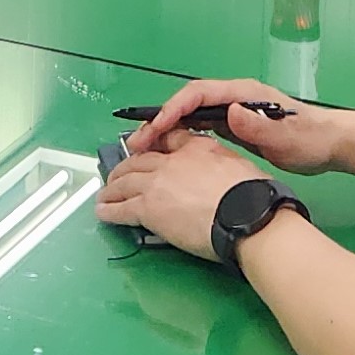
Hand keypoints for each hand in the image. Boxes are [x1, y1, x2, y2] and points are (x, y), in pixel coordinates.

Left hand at [96, 132, 268, 261]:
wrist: (246, 214)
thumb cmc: (251, 197)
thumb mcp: (237, 166)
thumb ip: (220, 164)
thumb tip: (218, 175)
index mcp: (197, 148)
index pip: (168, 139)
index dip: (153, 143)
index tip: (145, 149)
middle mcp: (173, 161)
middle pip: (139, 159)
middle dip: (125, 168)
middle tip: (118, 175)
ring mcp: (157, 183)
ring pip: (125, 181)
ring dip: (112, 188)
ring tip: (105, 195)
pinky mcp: (148, 208)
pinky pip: (121, 208)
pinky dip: (109, 210)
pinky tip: (103, 213)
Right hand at [125, 77, 344, 175]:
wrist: (329, 144)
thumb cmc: (310, 139)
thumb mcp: (287, 137)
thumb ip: (259, 127)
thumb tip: (231, 112)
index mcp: (243, 93)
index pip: (199, 93)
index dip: (174, 108)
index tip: (156, 127)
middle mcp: (234, 98)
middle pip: (188, 103)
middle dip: (162, 120)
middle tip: (138, 142)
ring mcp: (233, 111)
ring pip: (190, 116)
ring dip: (167, 130)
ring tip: (145, 149)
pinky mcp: (234, 126)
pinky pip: (199, 128)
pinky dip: (181, 138)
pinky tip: (169, 155)